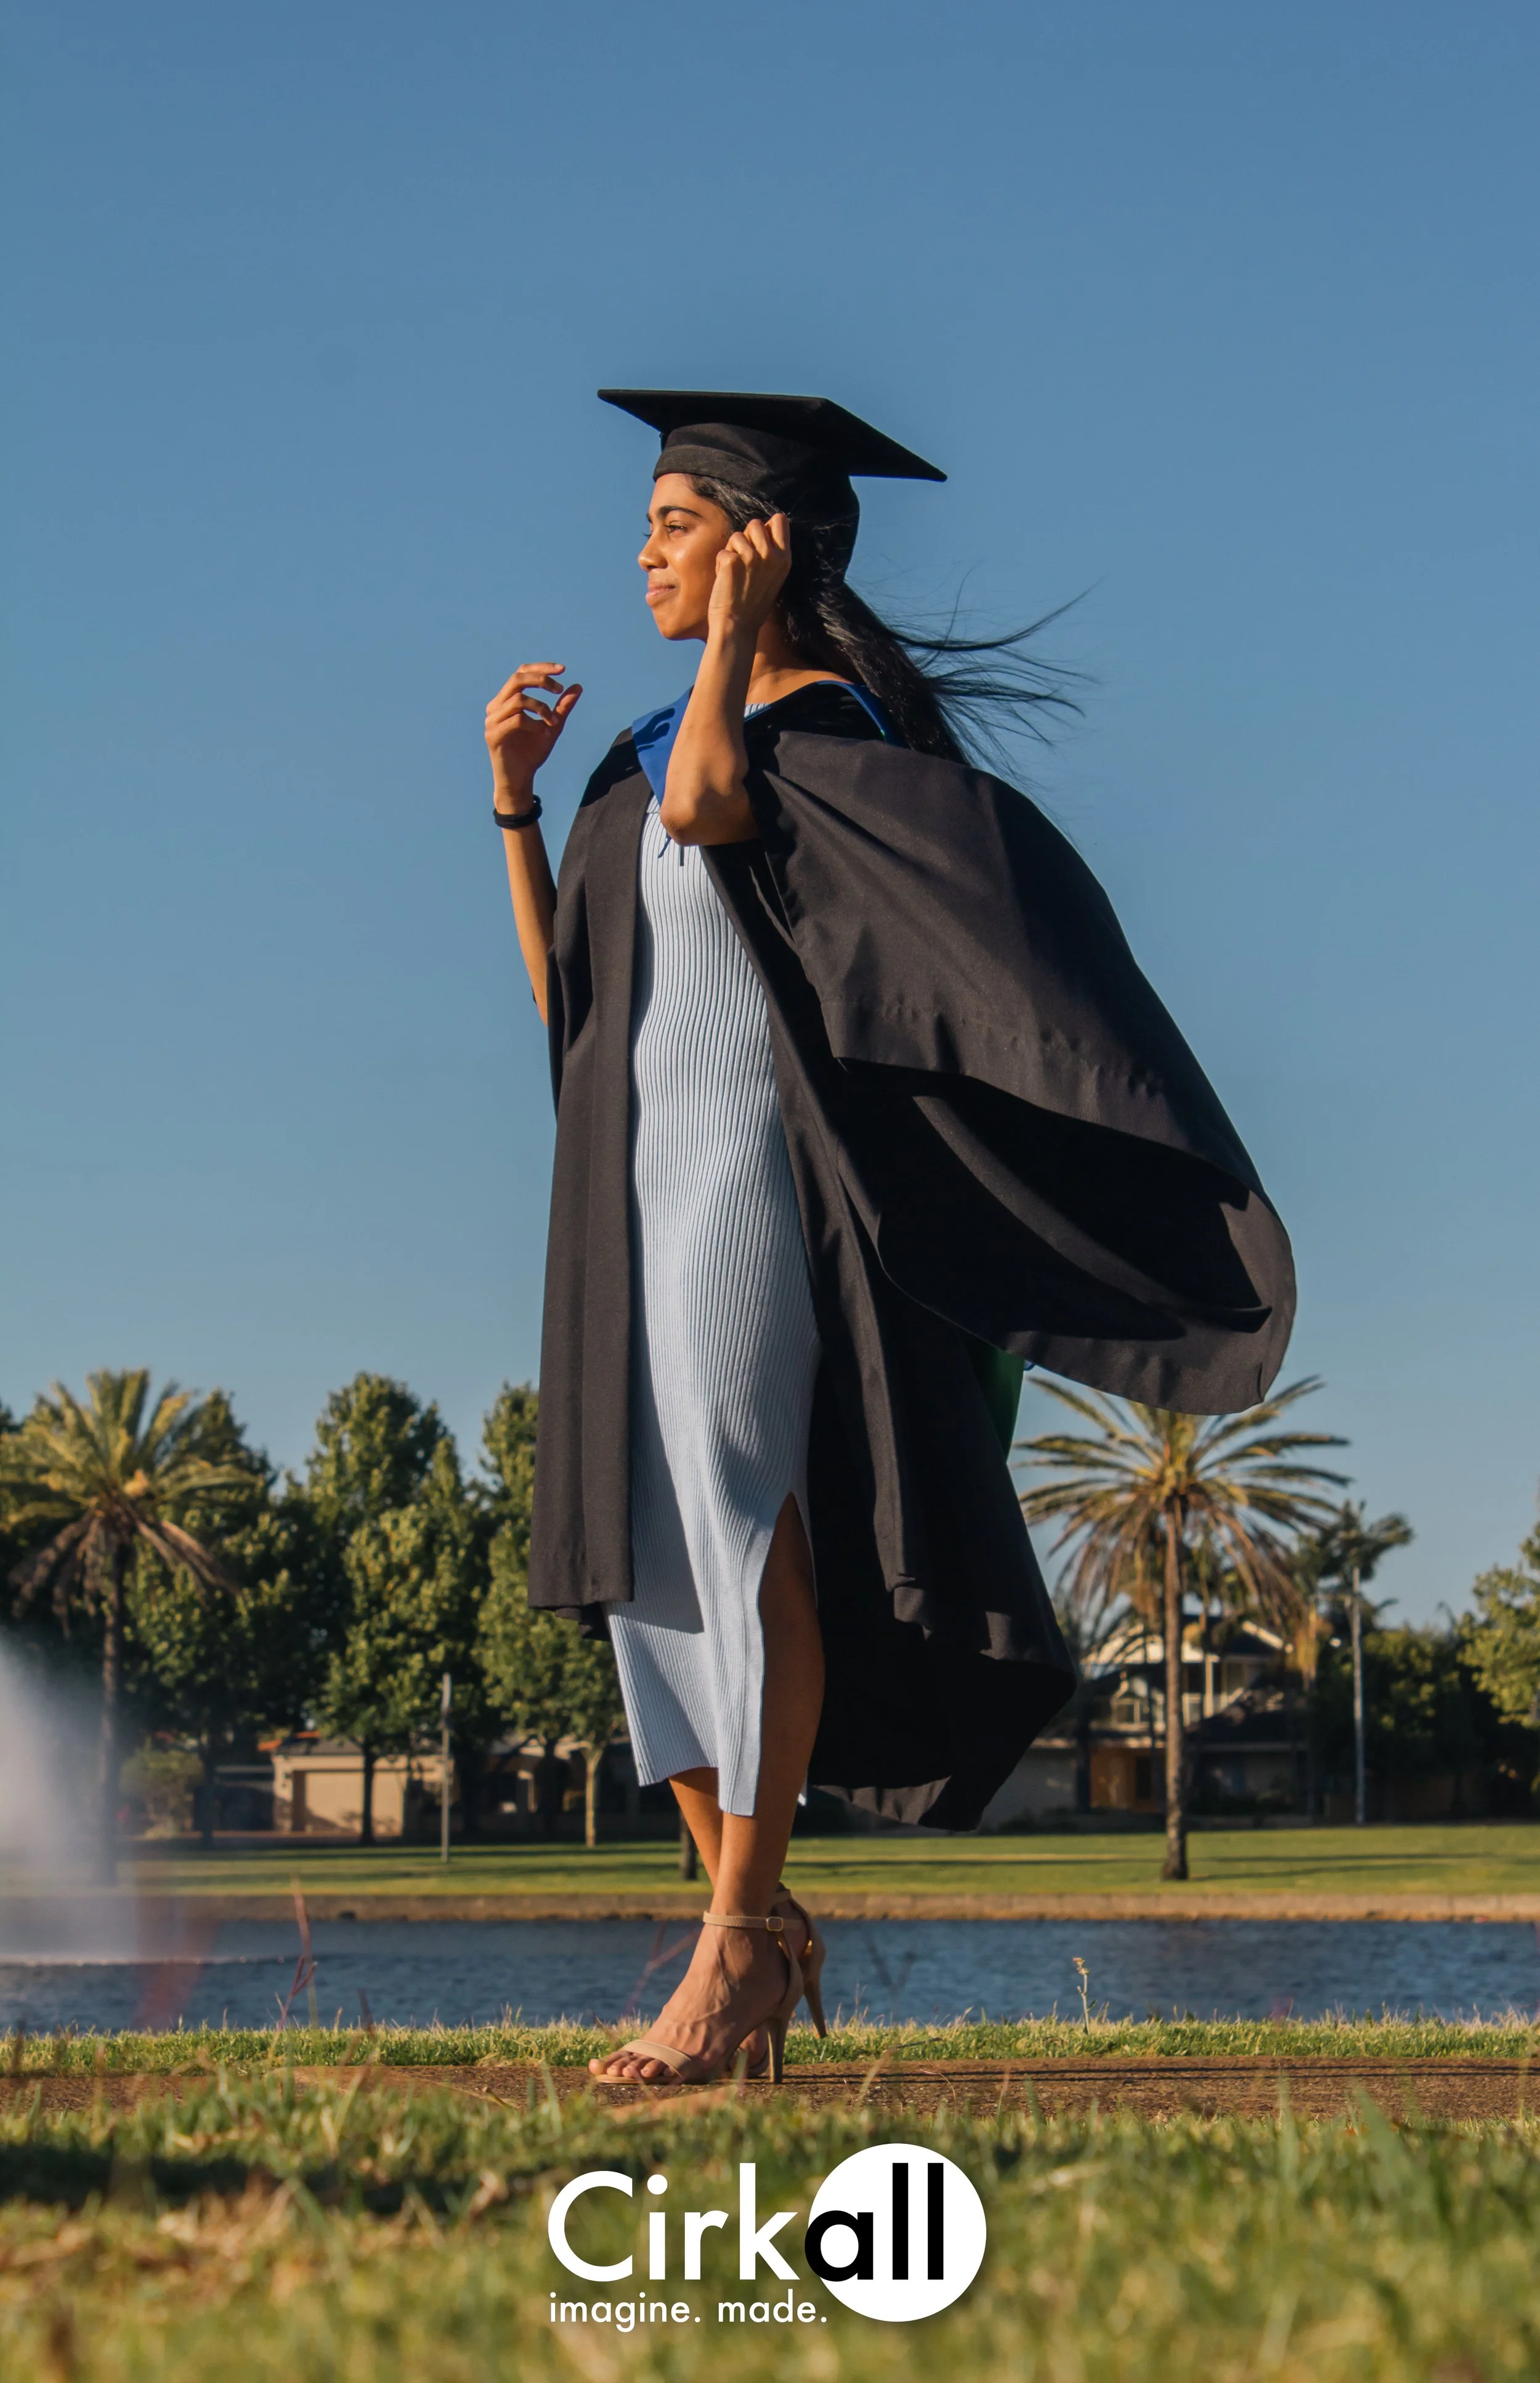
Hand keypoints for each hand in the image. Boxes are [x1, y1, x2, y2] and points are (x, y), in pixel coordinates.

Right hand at [485, 663, 582, 798]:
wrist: (521, 778)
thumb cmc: (533, 752)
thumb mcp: (553, 726)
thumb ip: (562, 707)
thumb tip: (578, 686)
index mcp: (506, 700)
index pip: (521, 672)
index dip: (541, 668)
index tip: (563, 669)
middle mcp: (496, 706)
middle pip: (517, 679)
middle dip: (541, 680)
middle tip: (559, 689)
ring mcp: (492, 720)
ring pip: (517, 699)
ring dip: (540, 707)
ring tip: (552, 721)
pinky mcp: (493, 735)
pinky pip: (516, 720)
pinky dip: (533, 723)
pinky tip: (541, 732)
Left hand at [706, 514, 792, 644]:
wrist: (738, 626)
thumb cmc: (753, 603)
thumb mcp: (774, 576)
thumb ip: (772, 552)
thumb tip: (763, 526)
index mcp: (785, 558)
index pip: (780, 520)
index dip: (767, 528)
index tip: (760, 545)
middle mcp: (771, 555)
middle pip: (756, 523)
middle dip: (746, 538)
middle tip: (745, 562)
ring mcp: (752, 557)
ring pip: (737, 536)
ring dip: (732, 551)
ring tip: (736, 573)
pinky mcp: (732, 561)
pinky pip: (723, 551)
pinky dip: (720, 564)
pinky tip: (726, 580)